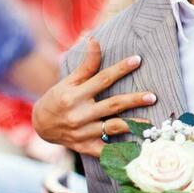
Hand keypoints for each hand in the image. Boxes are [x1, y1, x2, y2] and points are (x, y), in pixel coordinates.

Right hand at [31, 36, 155, 156]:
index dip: (120, 69)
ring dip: (133, 125)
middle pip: (112, 105)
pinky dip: (120, 152)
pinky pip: (105, 151)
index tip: (137, 60)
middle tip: (152, 96)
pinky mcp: (85, 147)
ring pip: (113, 127)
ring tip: (150, 123)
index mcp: (75, 95)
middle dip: (134, 100)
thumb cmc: (57, 98)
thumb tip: (94, 40)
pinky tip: (137, 148)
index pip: (102, 79)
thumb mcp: (68, 81)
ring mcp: (83, 132)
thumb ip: (85, 65)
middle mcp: (79, 114)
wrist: (41, 126)